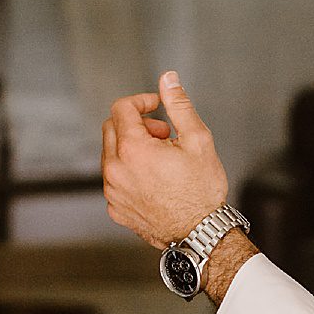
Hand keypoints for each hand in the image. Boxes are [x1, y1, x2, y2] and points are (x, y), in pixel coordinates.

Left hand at [101, 70, 229, 249]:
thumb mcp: (197, 139)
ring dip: (132, 147)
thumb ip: (178, 105)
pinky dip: (129, 171)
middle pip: (111, 128)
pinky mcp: (115, 208)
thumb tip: (168, 80)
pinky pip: (114, 179)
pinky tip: (154, 179)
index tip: (157, 106)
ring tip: (162, 158)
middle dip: (136, 123)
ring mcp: (112, 191)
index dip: (141, 101)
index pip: (121, 108)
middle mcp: (115, 170)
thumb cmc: (202, 190)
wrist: (200, 233)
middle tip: (163, 134)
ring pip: (111, 154)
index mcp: (132, 150)